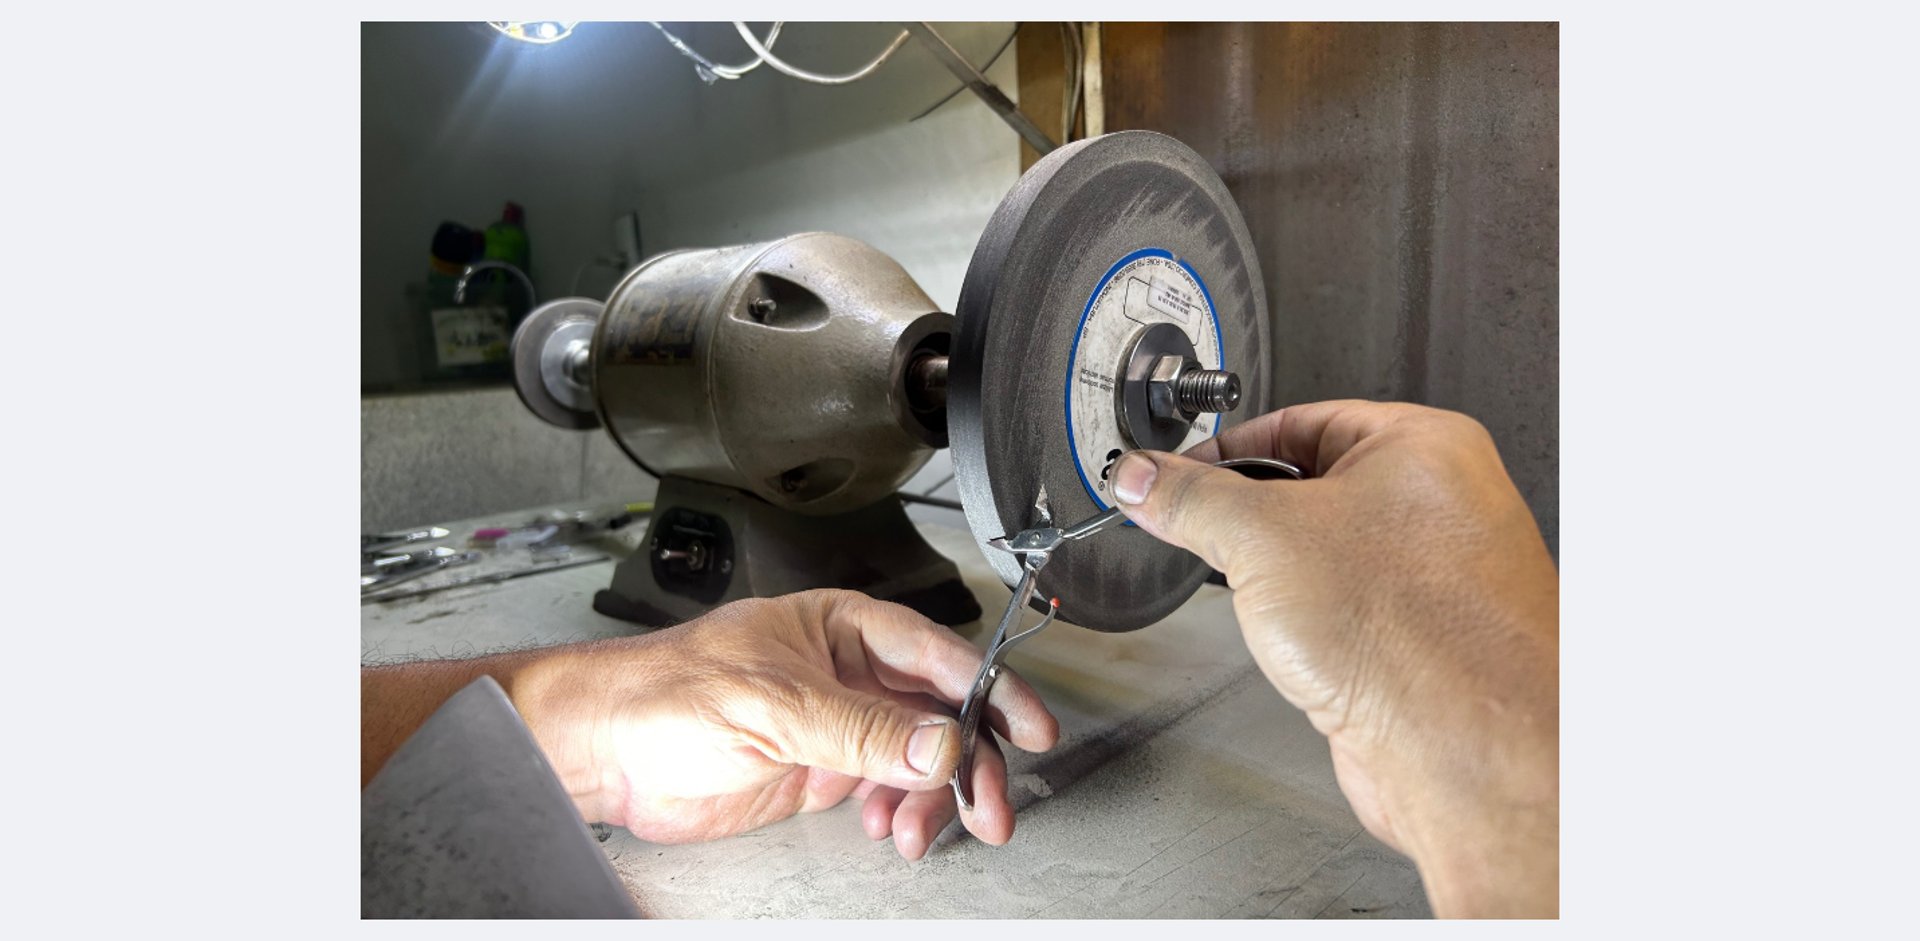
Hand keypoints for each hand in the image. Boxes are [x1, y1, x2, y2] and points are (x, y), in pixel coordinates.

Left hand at [502, 589, 1058, 859]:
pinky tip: (888, 831)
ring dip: (934, 798)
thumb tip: (939, 744)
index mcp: (843, 628)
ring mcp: (836, 725)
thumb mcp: (773, 704)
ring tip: (923, 833)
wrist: (604, 748)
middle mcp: (848, 673)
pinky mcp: (819, 772)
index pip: (939, 654)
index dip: (992, 690)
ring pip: (918, 759)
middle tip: (990, 810)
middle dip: (972, 762)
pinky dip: (898, 814)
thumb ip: (861, 729)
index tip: (1032, 728)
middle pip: (941, 714)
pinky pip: (884, 791)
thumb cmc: (664, 692)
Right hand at [1108, 401, 1557, 916]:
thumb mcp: (1260, 538)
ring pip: (1329, 554)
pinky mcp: (1424, 639)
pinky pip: (1349, 610)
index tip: (1176, 474)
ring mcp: (1438, 575)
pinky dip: (1314, 625)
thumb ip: (1192, 499)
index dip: (1228, 448)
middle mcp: (1444, 504)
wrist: (1463, 749)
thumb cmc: (1412, 636)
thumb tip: (1145, 477)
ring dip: (1283, 580)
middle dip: (1253, 520)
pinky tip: (1304, 647)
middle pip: (1313, 488)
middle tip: (1209, 536)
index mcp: (1425, 446)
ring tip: (1271, 603)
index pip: (1301, 420)